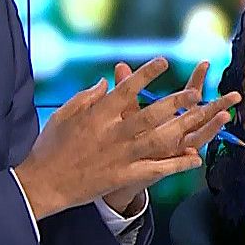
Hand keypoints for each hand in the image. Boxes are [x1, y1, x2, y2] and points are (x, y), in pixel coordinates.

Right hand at [15, 57, 240, 219]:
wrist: (43, 184)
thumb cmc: (50, 146)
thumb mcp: (63, 115)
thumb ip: (87, 96)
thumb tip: (107, 81)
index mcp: (97, 115)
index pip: (126, 90)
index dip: (146, 75)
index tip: (163, 61)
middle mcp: (113, 134)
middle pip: (150, 115)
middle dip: (175, 103)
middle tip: (196, 93)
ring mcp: (121, 156)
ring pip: (158, 140)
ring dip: (182, 128)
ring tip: (202, 119)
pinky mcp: (124, 176)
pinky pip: (156, 169)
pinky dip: (177, 164)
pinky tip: (196, 158)